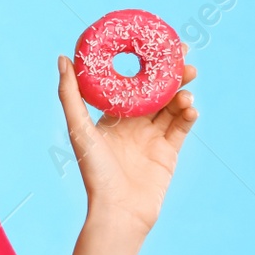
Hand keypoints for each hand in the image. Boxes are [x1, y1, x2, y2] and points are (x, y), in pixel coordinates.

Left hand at [56, 47, 198, 234]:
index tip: (156, 43)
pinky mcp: (169, 152)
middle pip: (156, 91)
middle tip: (183, 55)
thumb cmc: (94, 171)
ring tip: (188, 80)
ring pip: (171, 106)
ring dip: (181, 91)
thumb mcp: (78, 129)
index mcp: (111, 117)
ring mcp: (152, 138)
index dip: (144, 63)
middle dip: (170, 72)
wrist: (118, 212)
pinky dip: (188, 114)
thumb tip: (62, 58)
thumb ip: (69, 95)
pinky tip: (191, 106)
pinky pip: (182, 127)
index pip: (131, 83)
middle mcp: (132, 125)